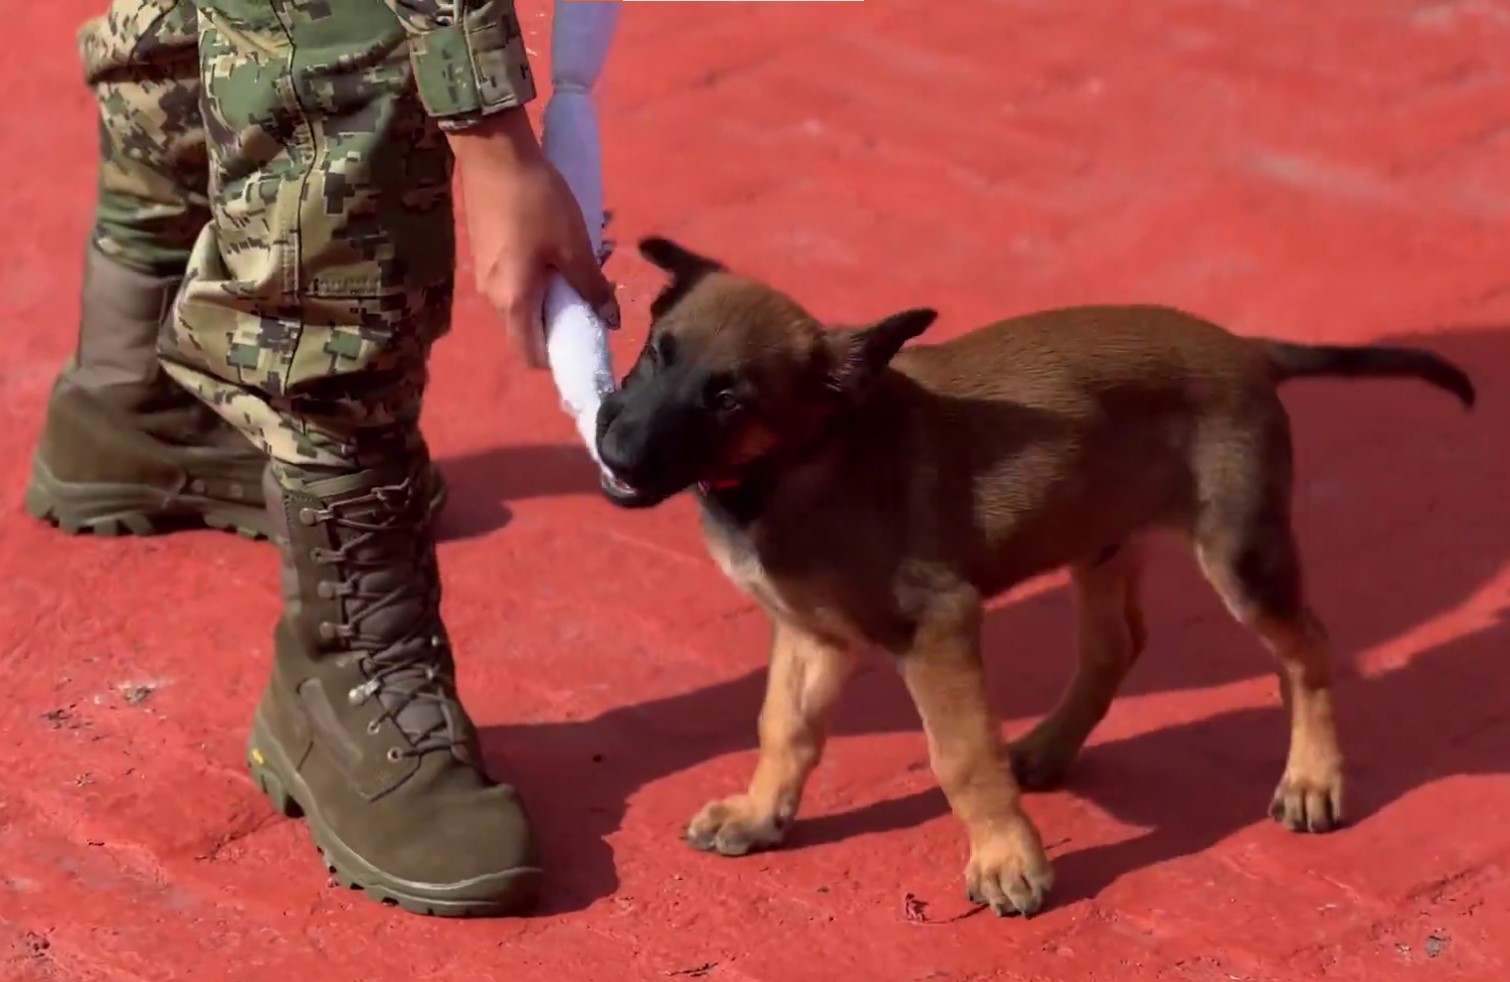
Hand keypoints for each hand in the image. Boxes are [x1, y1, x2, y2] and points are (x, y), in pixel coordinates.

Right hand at [448, 108, 619, 367]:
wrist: (494, 151)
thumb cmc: (537, 201)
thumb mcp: (574, 245)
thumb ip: (592, 286)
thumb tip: (611, 320)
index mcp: (512, 301)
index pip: (530, 354)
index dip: (558, 359)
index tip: (586, 346)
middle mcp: (492, 297)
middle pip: (525, 332)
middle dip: (558, 327)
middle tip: (590, 308)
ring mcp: (484, 275)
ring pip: (520, 307)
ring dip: (549, 302)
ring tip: (578, 278)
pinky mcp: (484, 255)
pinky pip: (513, 286)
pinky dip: (536, 284)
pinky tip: (557, 258)